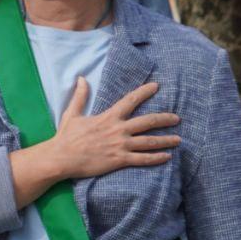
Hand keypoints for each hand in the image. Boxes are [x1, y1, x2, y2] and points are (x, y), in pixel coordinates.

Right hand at [47, 79, 180, 177]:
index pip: (131, 100)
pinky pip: (142, 159)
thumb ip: (80, 96)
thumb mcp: (73, 113)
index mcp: (108, 117)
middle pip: (147, 121)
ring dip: (166, 140)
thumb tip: (81, 78)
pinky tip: (167, 157)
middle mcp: (118, 130)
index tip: (156, 86)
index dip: (145, 92)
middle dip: (164, 119)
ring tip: (178, 139)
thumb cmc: (66, 137)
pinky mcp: (119, 160)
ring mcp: (120, 146)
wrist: (62, 157)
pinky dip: (156, 158)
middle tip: (177, 118)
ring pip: (149, 142)